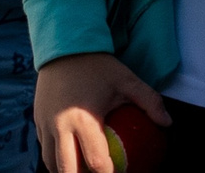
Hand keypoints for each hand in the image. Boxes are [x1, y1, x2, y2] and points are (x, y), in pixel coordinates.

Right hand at [35, 53, 167, 172]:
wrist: (64, 45)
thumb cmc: (97, 65)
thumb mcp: (126, 80)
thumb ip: (149, 101)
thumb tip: (168, 123)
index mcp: (84, 119)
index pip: (96, 161)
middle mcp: (60, 126)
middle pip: (68, 170)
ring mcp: (45, 125)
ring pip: (51, 163)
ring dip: (66, 171)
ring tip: (82, 170)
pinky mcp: (37, 120)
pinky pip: (44, 148)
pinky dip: (55, 158)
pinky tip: (70, 157)